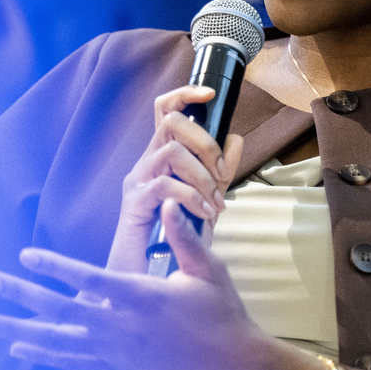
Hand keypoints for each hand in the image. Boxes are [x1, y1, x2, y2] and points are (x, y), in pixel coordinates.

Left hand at [0, 200, 269, 369]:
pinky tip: (18, 346)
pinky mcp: (118, 368)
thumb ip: (184, 238)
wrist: (234, 366)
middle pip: (60, 310)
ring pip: (57, 341)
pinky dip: (43, 354)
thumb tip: (167, 204)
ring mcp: (116, 352)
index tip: (25, 255)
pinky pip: (72, 362)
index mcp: (140, 298)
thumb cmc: (222, 313)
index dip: (54, 266)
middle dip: (19, 295)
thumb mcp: (208, 270)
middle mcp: (121, 327)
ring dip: (17, 328)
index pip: (88, 279)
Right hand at [108, 85, 243, 273]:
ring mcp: (138, 181)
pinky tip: (204, 214)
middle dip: (206, 143)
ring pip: (171, 152)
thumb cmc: (174, 236)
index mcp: (161, 156)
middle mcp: (146, 162)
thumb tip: (236, 138)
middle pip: (171, 123)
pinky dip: (192, 197)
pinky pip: (166, 186)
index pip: (166, 110)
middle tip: (222, 172)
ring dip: (202, 176)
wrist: (146, 275)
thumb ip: (220, 170)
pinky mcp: (135, 202)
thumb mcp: (206, 198)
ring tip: (214, 202)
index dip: (185, 93)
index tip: (210, 94)